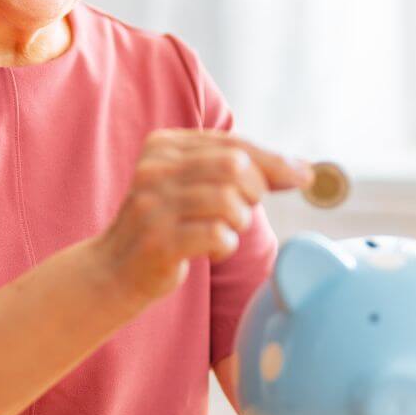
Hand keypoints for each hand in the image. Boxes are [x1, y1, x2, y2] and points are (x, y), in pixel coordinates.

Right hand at [94, 128, 313, 305]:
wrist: (112, 271)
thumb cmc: (165, 226)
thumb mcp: (189, 186)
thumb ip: (234, 171)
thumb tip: (301, 169)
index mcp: (163, 145)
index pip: (232, 143)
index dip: (273, 160)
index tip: (304, 176)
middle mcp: (155, 168)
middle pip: (235, 166)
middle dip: (254, 191)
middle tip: (241, 212)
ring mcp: (153, 204)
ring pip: (229, 201)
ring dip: (239, 222)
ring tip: (223, 231)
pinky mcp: (158, 240)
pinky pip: (217, 235)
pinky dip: (225, 245)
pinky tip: (212, 250)